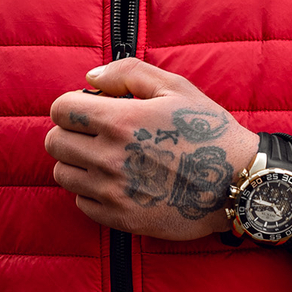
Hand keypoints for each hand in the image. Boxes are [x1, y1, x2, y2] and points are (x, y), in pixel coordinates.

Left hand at [46, 59, 259, 240]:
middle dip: (70, 133)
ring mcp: (113, 192)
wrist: (237, 183)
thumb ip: (128, 73)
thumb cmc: (208, 131)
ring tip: (105, 159)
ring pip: (63, 174)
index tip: (89, 111)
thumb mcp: (175, 88)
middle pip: (55, 143)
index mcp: (121, 121)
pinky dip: (91, 193)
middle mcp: (111, 158)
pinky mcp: (120, 219)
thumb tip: (90, 79)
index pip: (60, 110)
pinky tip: (117, 183)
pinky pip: (81, 203)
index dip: (72, 106)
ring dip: (77, 163)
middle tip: (94, 134)